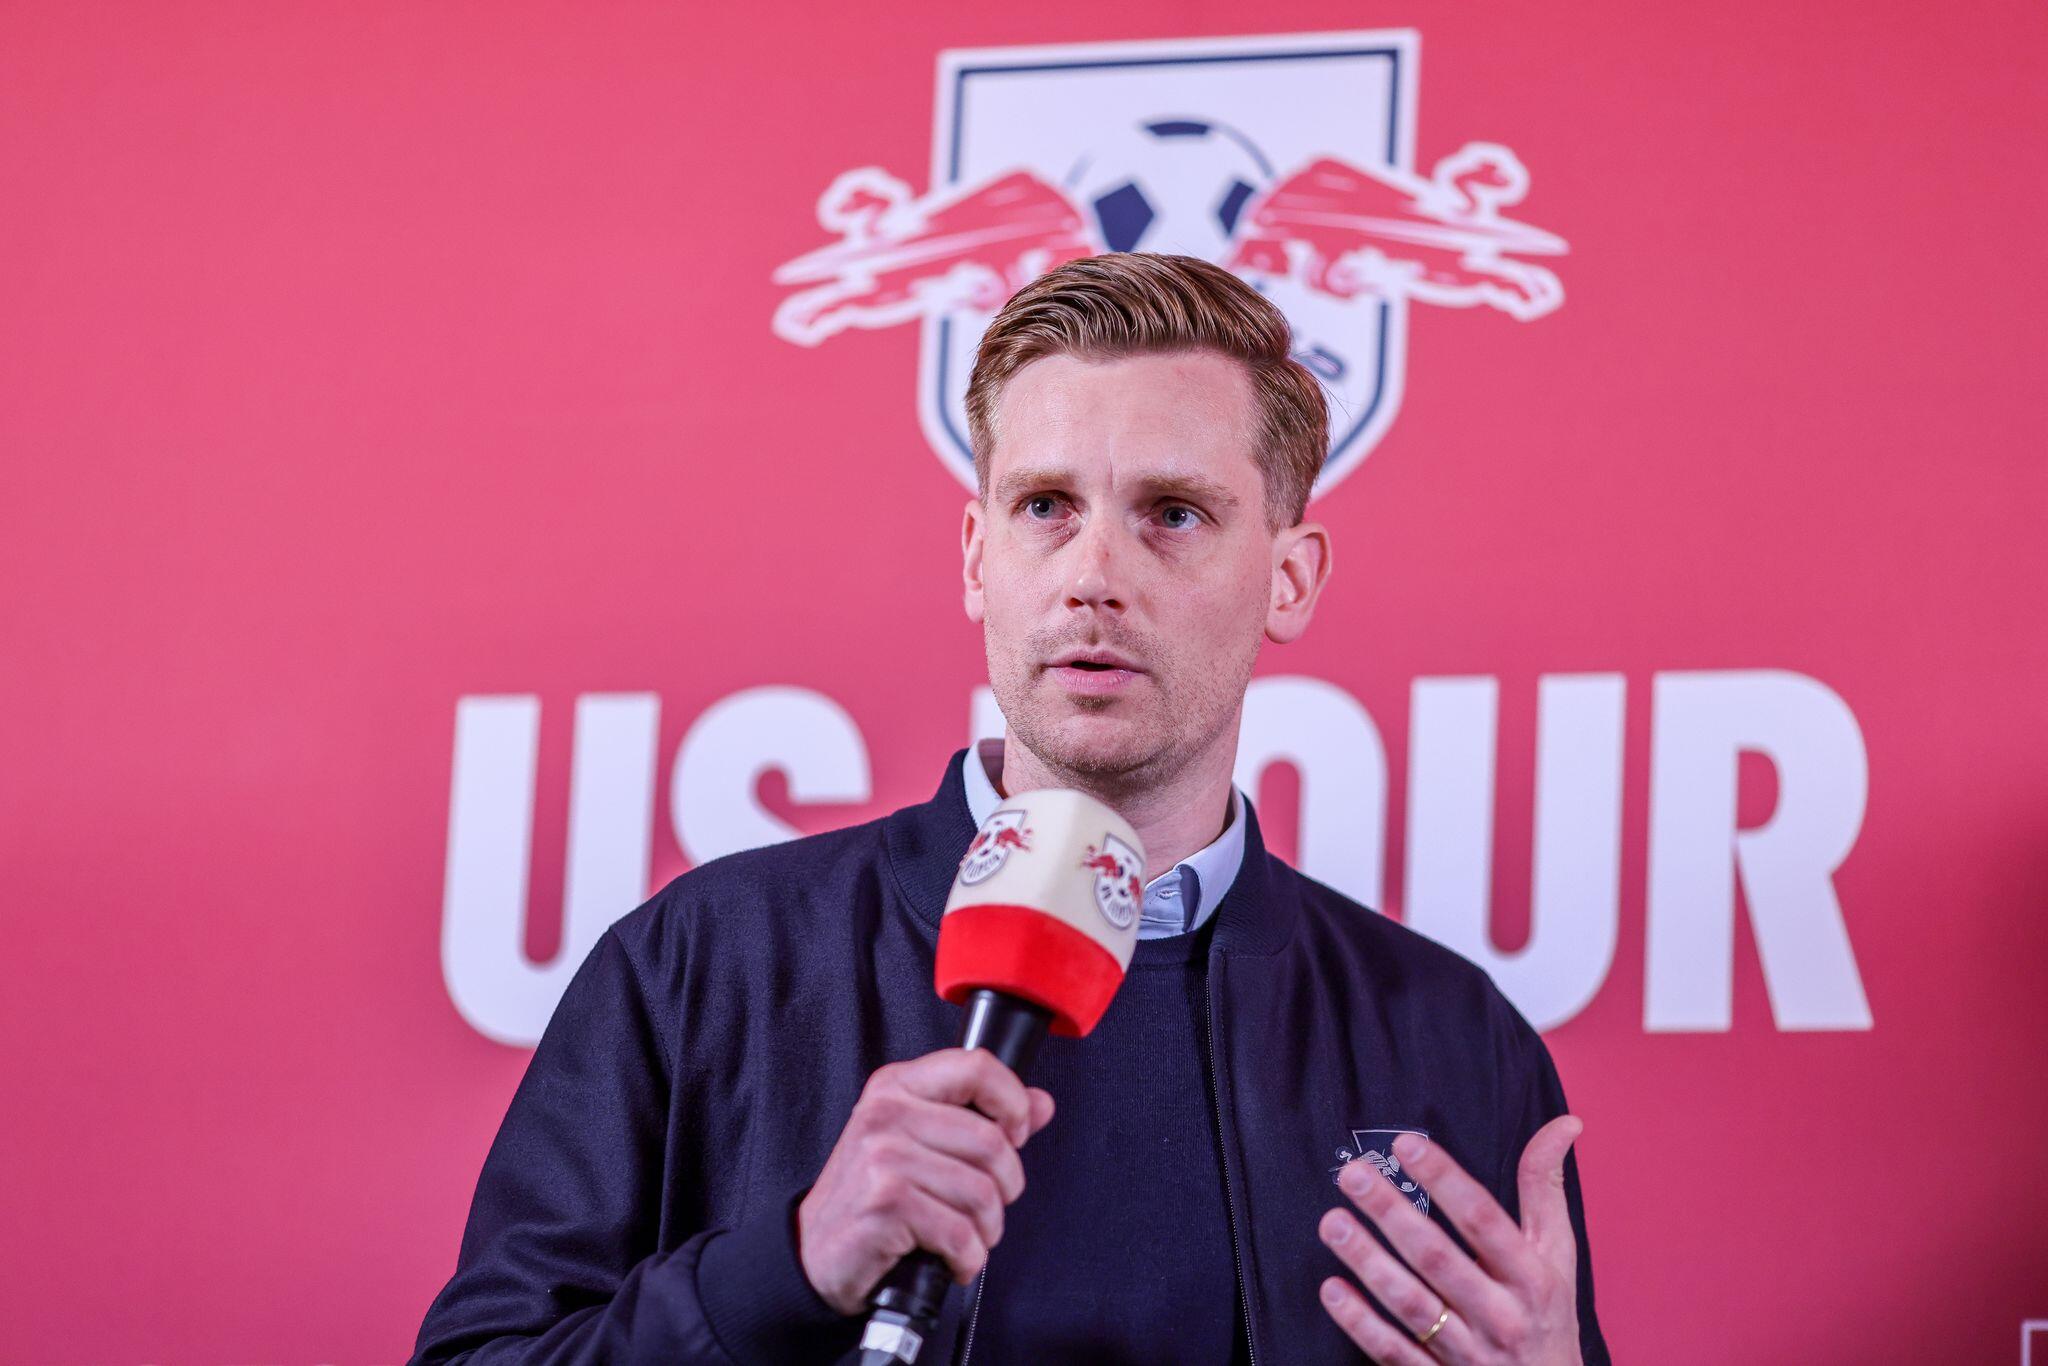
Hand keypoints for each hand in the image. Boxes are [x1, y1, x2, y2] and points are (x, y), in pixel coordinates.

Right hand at [796, 1047, 1055, 1314]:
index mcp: (897, 1086)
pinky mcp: (886, 1204)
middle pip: (992, 1142)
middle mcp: (887, 1113)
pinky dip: (967, 1258)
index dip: (1012, 1103)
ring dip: (985, 1230)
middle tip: (984, 1207)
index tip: (1014, 1134)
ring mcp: (883, 1157)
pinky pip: (961, 1233)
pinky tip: (950, 1258)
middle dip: (1005, 1188)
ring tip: (964, 1237)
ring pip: (982, 1193)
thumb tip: (1041, 1103)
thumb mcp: (921, 1141)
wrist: (814, 1251)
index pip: (977, 1066)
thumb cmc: (871, 1195)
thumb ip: (982, 1116)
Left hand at [1316, 1116, 1583, 1363]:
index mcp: (1532, 1278)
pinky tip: (1332, 1288)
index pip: (1483, 1220)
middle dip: (1392, 1214)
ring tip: (1333, 1222)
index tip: (1406, 1145)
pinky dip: (1361, 1323)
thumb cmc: (1549, 1316)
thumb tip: (1564, 1123)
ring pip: (1412, 1304)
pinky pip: (1395, 1352)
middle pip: (1438, 1258)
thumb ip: (1545, 1189)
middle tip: (1352, 1175)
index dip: (1445, 1180)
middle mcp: (1500, 1315)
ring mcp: (1468, 1352)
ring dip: (1368, 1261)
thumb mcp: (1557, 1254)